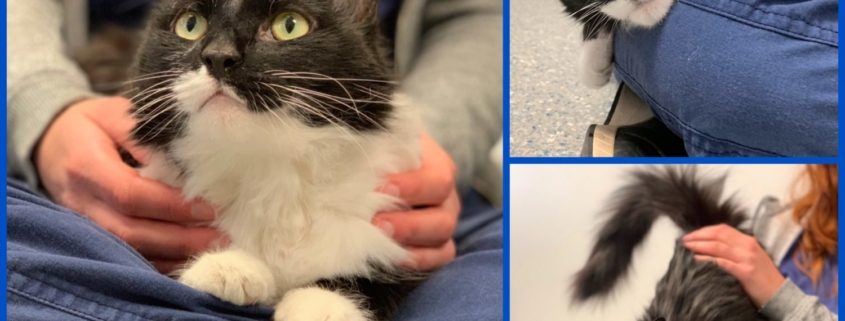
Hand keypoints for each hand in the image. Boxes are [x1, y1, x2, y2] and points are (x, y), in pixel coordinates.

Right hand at [35, 97, 224, 272]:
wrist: (52, 141)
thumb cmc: (93, 124)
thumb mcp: (116, 114)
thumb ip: (147, 137)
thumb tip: (186, 163)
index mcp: (86, 165)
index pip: (129, 194)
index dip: (171, 205)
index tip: (208, 207)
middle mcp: (81, 201)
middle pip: (130, 231)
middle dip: (179, 238)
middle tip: (220, 237)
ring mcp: (83, 224)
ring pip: (129, 250)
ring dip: (174, 254)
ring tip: (214, 248)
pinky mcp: (92, 237)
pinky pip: (126, 257)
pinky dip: (160, 262)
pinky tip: (190, 257)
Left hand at [374, 133, 459, 270]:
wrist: (375, 168)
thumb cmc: (376, 152)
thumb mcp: (378, 144)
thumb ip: (374, 150)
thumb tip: (350, 155)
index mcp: (437, 165)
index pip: (438, 179)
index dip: (413, 187)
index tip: (382, 188)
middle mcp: (445, 195)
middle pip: (444, 216)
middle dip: (410, 224)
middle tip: (377, 222)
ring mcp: (443, 221)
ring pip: (442, 238)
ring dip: (411, 241)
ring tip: (379, 238)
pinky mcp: (437, 243)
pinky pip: (440, 256)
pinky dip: (419, 258)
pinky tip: (394, 256)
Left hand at [683, 224, 785, 307]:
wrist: (781, 295)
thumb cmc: (763, 278)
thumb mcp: (751, 257)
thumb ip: (735, 249)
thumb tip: (711, 245)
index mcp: (749, 241)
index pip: (722, 229)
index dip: (704, 230)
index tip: (691, 235)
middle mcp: (748, 246)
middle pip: (718, 235)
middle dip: (698, 236)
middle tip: (684, 240)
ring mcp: (747, 258)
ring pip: (718, 246)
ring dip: (699, 245)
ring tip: (687, 247)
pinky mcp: (745, 272)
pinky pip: (722, 262)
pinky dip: (708, 259)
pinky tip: (697, 259)